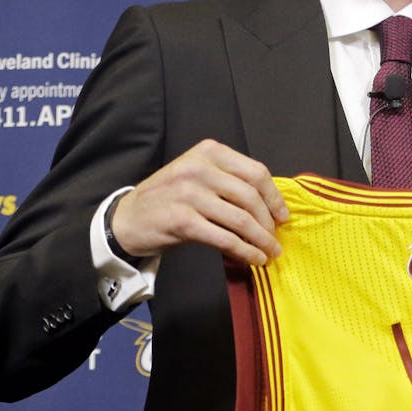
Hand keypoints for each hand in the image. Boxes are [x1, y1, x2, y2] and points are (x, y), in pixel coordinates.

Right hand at [111, 138, 288, 266]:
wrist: (128, 218)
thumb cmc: (170, 197)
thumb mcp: (198, 175)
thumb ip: (229, 180)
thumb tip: (270, 205)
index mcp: (209, 152)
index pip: (256, 172)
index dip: (274, 197)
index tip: (283, 215)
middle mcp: (199, 168)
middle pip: (251, 196)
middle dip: (269, 222)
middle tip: (276, 239)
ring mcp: (189, 193)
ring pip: (241, 219)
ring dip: (261, 239)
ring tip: (270, 252)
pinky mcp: (183, 220)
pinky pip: (225, 238)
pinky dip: (245, 251)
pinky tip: (254, 258)